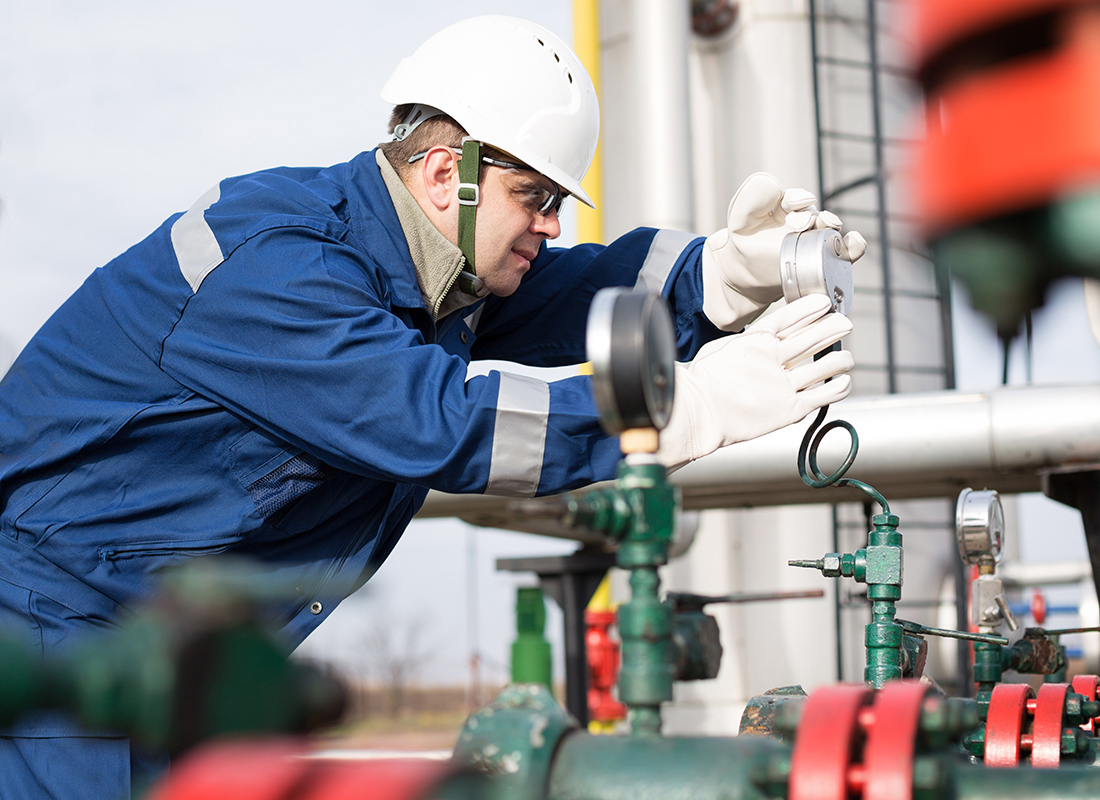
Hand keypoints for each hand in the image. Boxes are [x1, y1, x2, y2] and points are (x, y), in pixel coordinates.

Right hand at [656, 294, 853, 470]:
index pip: (789, 318)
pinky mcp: (790, 407)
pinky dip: (838, 386)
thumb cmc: (699, 384)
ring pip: (824, 365)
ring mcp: (783, 383)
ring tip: (847, 358)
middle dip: (833, 328)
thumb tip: (752, 341)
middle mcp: (772, 358)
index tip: (824, 304)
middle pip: (812, 337)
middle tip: (844, 323)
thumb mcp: (718, 351)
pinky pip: (824, 394)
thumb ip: (740, 345)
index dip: (809, 309)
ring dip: (840, 359)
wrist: (697, 412)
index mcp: (754, 341)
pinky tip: (844, 382)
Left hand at [701, 173, 866, 330]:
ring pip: (832, 231)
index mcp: (787, 205)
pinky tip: (855, 241)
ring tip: (829, 227)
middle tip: (804, 224)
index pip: (796, 198)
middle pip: (817, 214)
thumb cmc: (744, 241)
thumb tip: (777, 187)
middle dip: (814, 216)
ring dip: (833, 228)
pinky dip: (854, 246)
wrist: (746, 275)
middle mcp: (806, 220)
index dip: (796, 199)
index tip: (794, 204)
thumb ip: (752, 197)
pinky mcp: (825, 260)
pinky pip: (846, 251)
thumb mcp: (741, 217)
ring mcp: (816, 240)